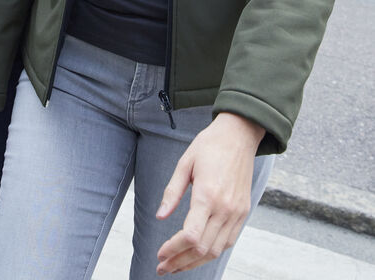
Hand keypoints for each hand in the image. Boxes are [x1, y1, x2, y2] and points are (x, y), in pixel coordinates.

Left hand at [155, 112, 264, 274]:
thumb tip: (160, 216)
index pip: (191, 236)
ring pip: (216, 250)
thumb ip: (172, 192)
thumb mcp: (185, 163)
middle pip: (202, 249)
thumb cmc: (209, 146)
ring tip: (176, 265)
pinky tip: (197, 254)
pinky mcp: (243, 212)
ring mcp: (236, 212)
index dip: (173, 250)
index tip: (160, 254)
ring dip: (195, 262)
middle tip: (162, 267)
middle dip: (180, 262)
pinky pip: (228, 241)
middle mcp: (225, 208)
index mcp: (207, 194)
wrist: (239, 135)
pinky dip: (212, 252)